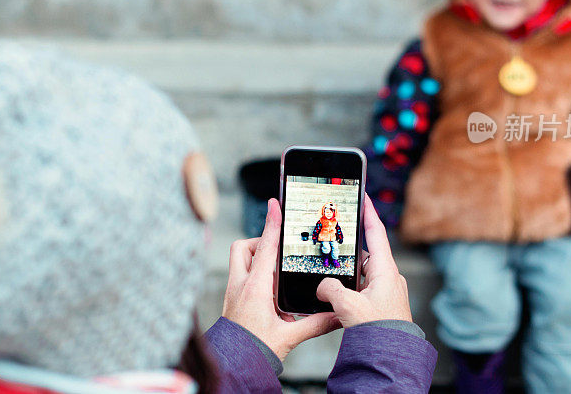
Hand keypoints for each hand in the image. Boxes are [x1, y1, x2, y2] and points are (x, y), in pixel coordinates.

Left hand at [222, 199, 338, 359]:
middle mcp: (241, 286)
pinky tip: (270, 291)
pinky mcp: (233, 302)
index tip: (274, 205)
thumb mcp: (289, 337)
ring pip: (240, 261)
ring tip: (276, 270)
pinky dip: (255, 276)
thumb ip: (316, 324)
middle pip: (244, 248)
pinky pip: (242, 278)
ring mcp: (234, 293)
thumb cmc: (254, 351)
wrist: (235, 366)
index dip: (271, 223)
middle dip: (259, 241)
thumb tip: (337, 315)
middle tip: (277, 248)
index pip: (264, 247)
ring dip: (256, 259)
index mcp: (254, 288)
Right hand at [316, 194, 412, 327]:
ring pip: (362, 273)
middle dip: (349, 248)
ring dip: (347, 272)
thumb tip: (323, 286)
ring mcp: (386, 292)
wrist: (390, 358)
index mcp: (386, 270)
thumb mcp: (348, 306)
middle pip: (366, 252)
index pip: (377, 232)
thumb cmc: (379, 332)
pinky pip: (363, 288)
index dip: (368, 212)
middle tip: (334, 240)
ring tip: (329, 273)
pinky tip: (337, 296)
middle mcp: (389, 278)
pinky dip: (350, 287)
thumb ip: (331, 289)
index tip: (363, 197)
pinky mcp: (381, 306)